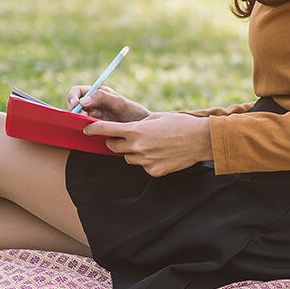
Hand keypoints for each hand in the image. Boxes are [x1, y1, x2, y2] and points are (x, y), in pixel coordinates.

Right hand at [68, 85, 150, 121]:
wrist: (142, 126)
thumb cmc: (133, 111)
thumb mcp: (120, 103)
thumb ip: (103, 98)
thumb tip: (83, 100)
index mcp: (97, 93)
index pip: (77, 91)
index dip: (73, 97)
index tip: (75, 105)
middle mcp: (93, 103)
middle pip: (74, 105)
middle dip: (75, 110)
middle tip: (82, 117)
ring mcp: (93, 115)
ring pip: (77, 116)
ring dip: (78, 119)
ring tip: (88, 123)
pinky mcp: (95, 126)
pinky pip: (83, 126)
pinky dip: (83, 127)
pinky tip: (90, 130)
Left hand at [83, 113, 212, 176]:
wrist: (202, 139)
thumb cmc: (181, 124)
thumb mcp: (156, 118)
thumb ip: (136, 125)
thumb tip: (124, 131)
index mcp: (136, 130)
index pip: (105, 130)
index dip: (92, 129)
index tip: (86, 129)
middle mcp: (137, 147)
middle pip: (113, 146)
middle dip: (116, 140)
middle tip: (127, 136)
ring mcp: (145, 161)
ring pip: (128, 157)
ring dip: (133, 151)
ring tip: (151, 145)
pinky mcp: (154, 171)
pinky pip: (143, 166)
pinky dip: (147, 160)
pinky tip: (161, 154)